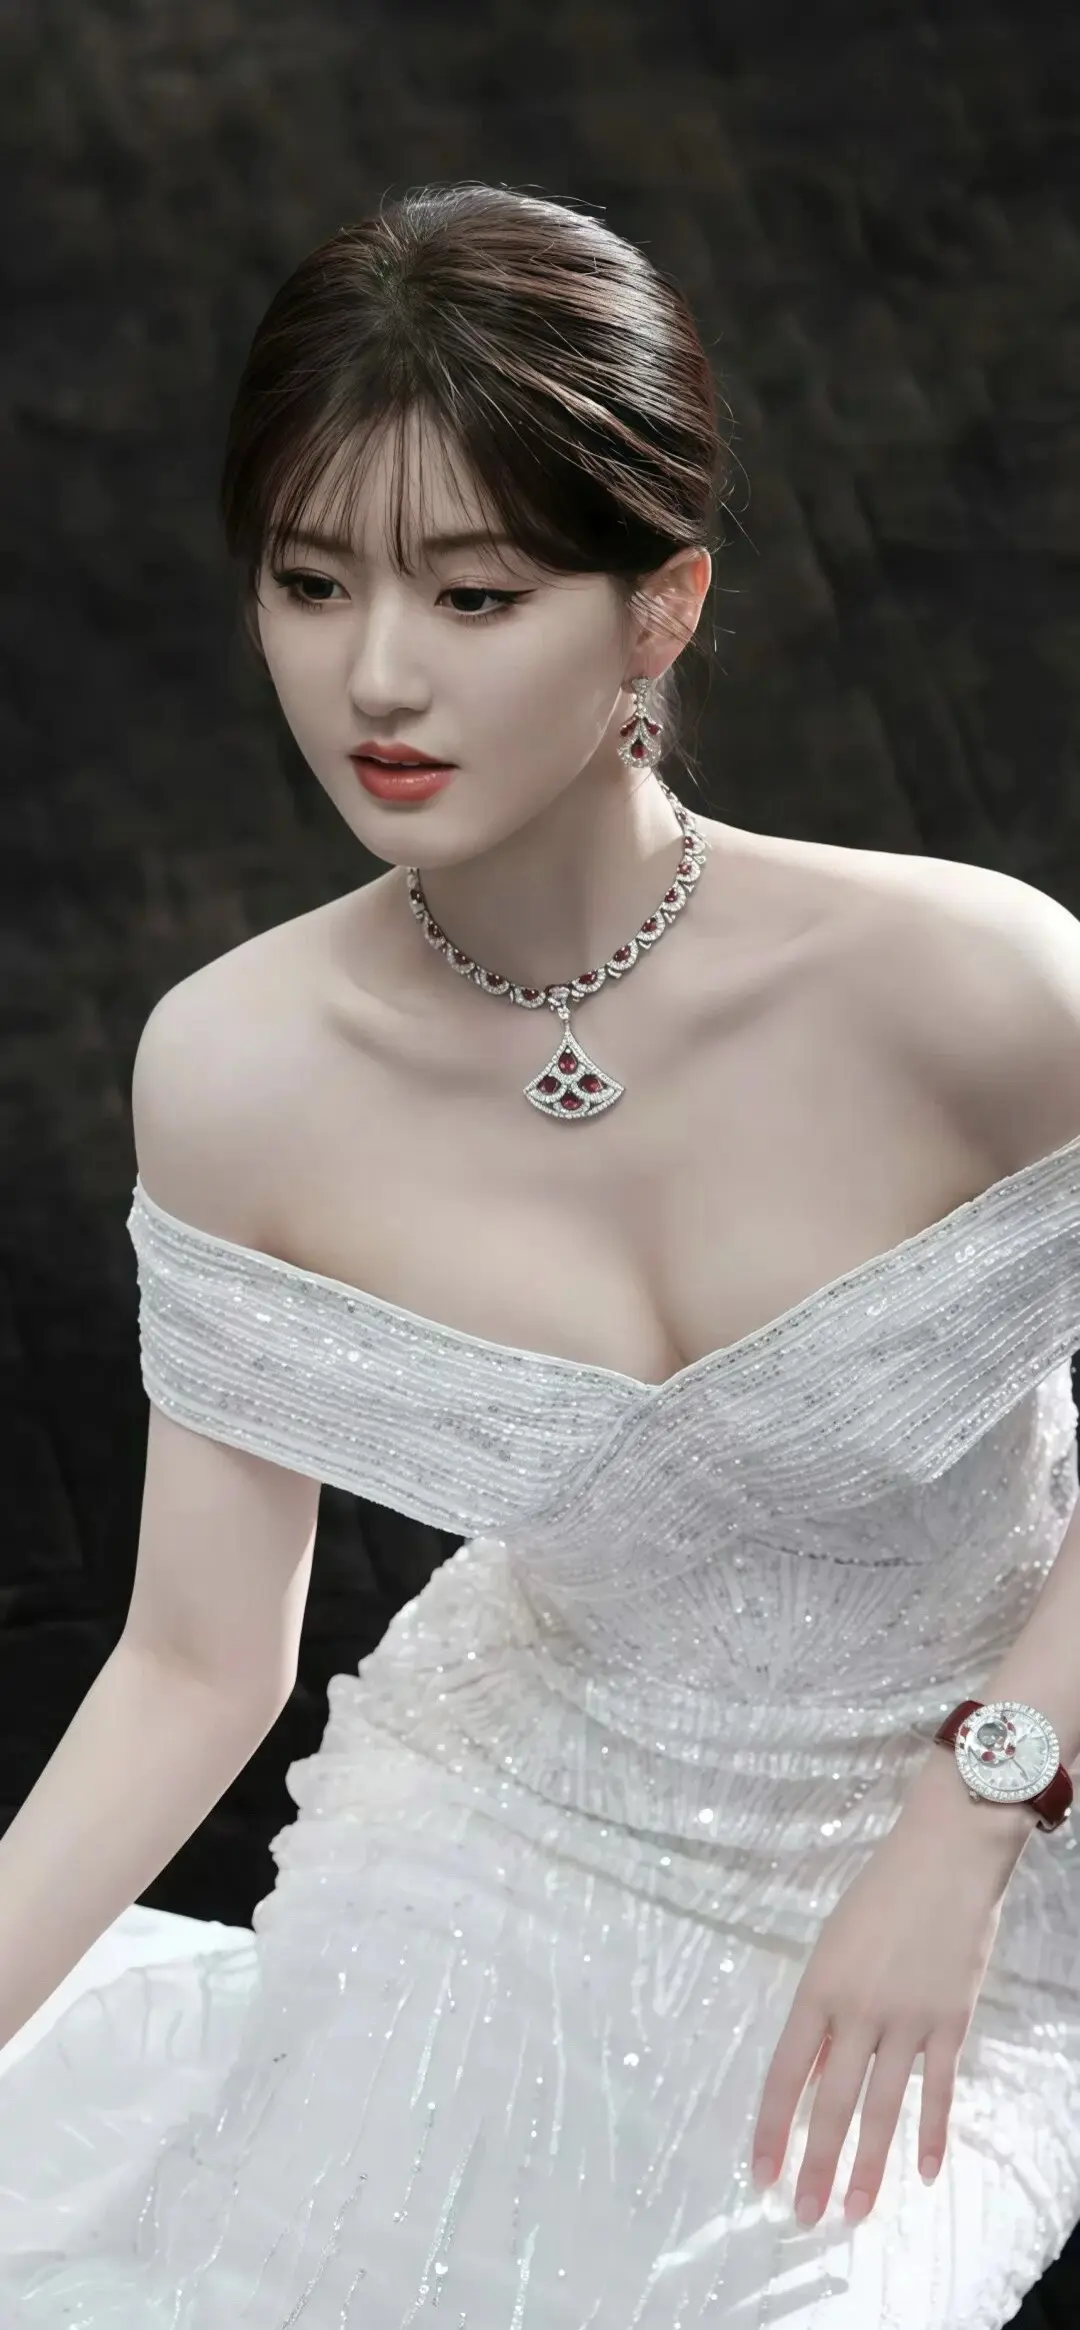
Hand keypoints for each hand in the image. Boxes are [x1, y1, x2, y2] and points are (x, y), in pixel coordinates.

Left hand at [749, 1804, 1013, 2226]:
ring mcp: (908, 2019)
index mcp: (818, 1988)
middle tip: (805, 2216)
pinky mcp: (951, 2020)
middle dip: (816, 2165)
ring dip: (867, 2166)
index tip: (761, 2173)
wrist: (947, 1855)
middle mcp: (859, 2011)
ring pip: (882, 2107)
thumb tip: (812, 2071)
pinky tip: (923, 2171)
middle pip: (831, 2103)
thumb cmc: (882, 1891)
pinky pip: (939, 2089)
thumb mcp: (834, 1945)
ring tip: (855, 2213)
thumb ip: (823, 2009)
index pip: (784, 2074)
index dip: (771, 2128)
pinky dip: (931, 2132)